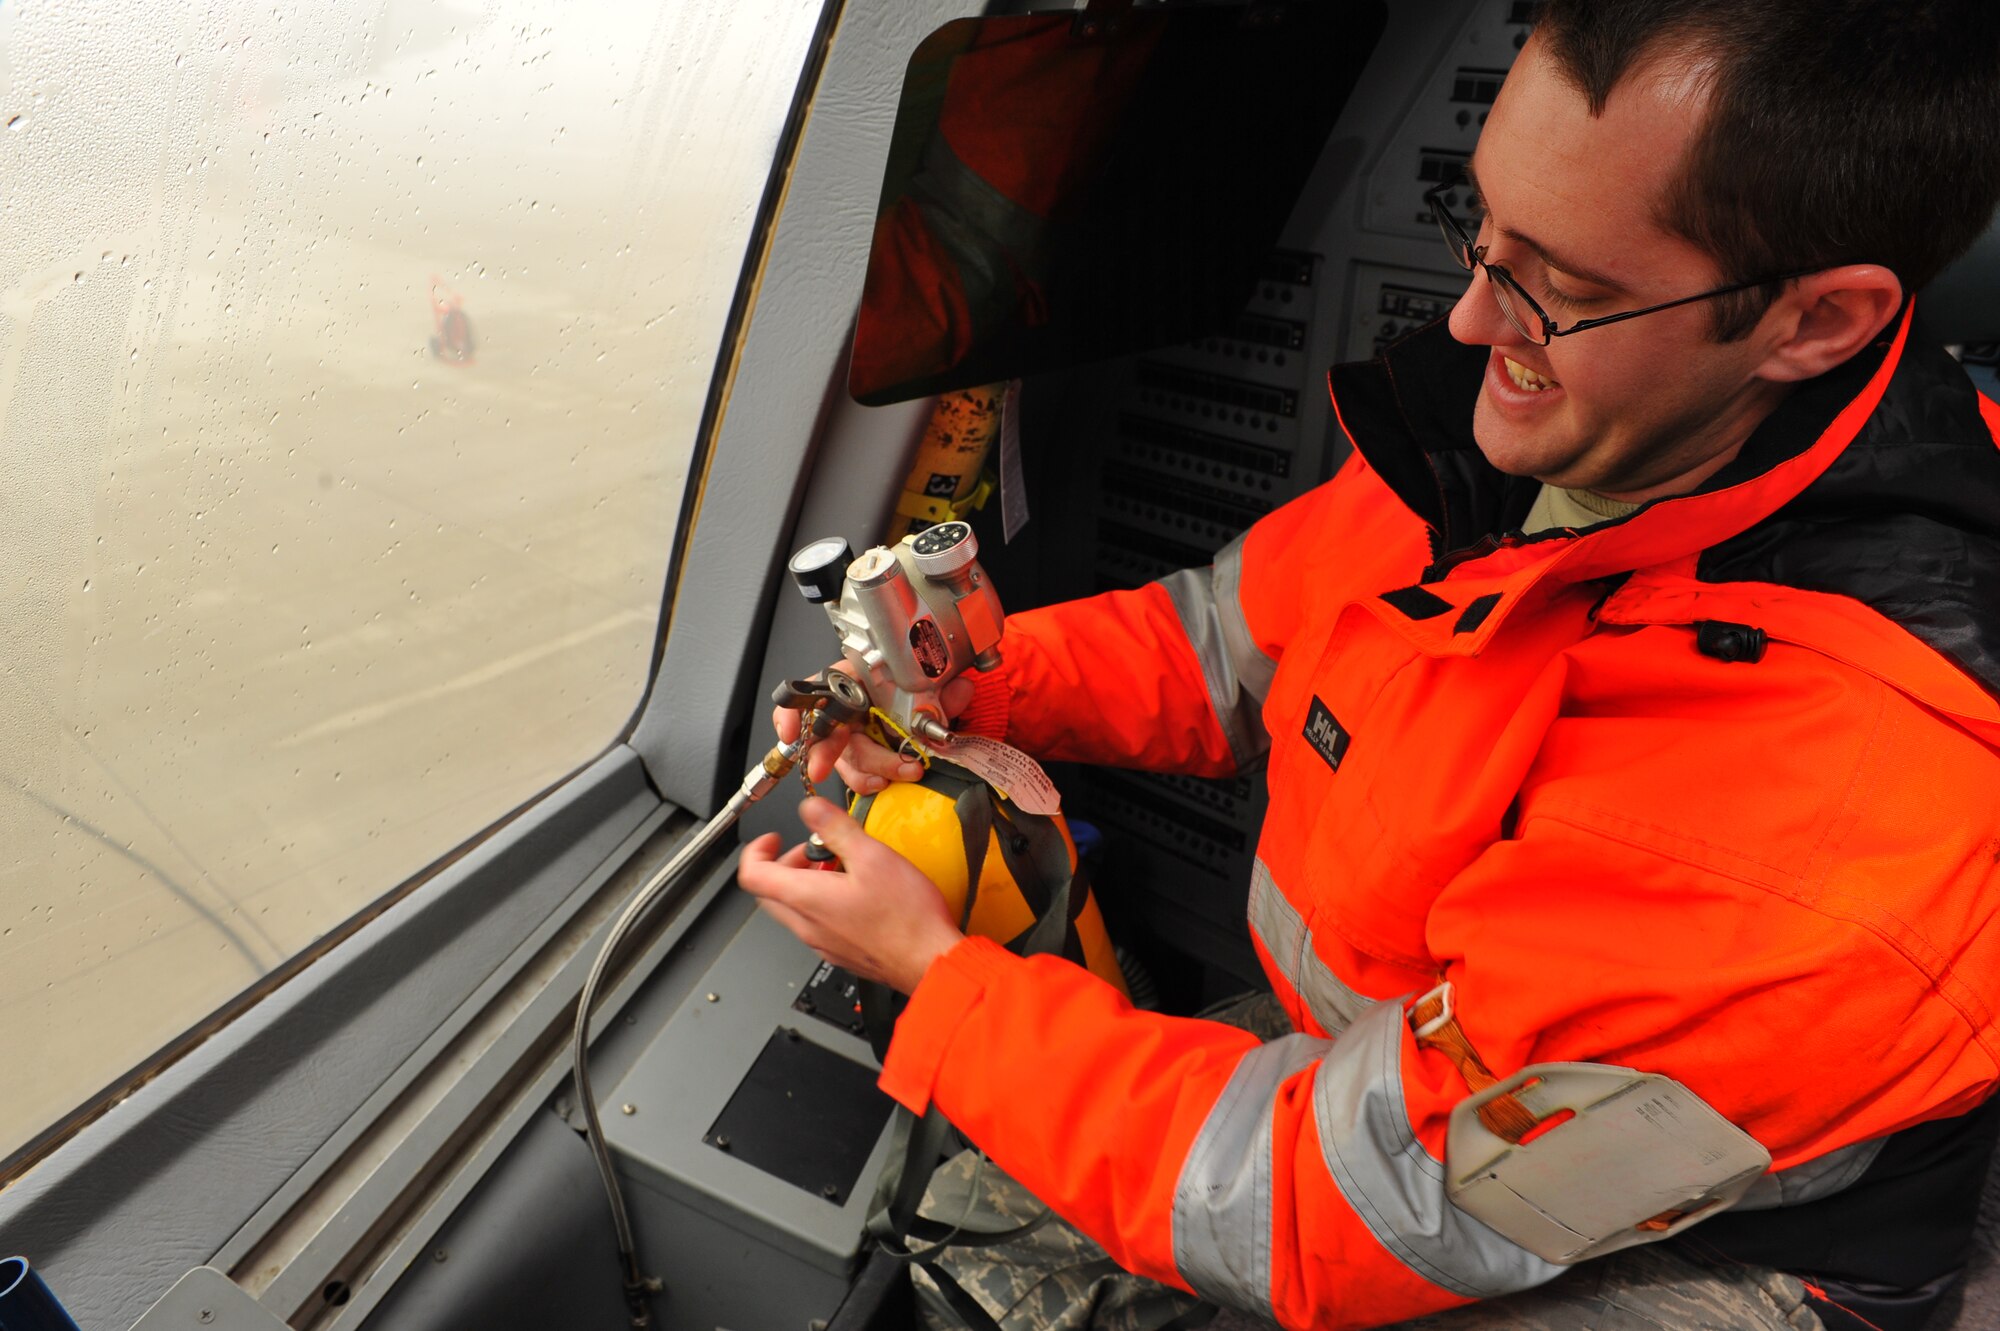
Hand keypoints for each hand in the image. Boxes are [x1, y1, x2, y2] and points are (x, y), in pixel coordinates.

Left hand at [738, 797, 964, 993]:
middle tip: (812, 850)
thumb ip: (836, 828)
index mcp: (806, 898)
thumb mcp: (872, 856)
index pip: (752, 875)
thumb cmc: (905, 917)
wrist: (929, 961)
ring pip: (794, 909)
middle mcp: (807, 925)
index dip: (756, 850)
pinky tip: (856, 893)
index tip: (773, 838)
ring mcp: (822, 943)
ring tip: (840, 867)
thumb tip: (811, 808)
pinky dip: (822, 903)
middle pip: (770, 892)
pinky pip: (816, 924)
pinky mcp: (840, 953)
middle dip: (785, 864)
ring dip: (805, 883)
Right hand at [772, 666, 975, 792]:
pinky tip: (882, 784)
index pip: (814, 690)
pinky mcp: (863, 760)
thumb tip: (960, 691)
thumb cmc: (921, 689)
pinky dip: (869, 782)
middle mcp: (847, 708)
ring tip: (885, 779)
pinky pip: (857, 775)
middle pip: (825, 731)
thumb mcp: (933, 684)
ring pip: (845, 758)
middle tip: (819, 769)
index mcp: (854, 680)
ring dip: (863, 771)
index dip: (793, 710)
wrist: (936, 705)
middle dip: (822, 753)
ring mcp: (852, 736)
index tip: (789, 729)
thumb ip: (944, 688)